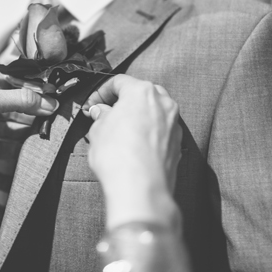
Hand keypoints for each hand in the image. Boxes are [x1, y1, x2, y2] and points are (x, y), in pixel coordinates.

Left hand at [0, 71, 58, 171]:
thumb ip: (21, 100)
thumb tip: (49, 103)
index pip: (11, 85)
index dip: (31, 92)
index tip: (51, 98)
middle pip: (11, 107)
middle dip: (30, 112)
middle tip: (52, 116)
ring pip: (7, 127)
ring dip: (23, 130)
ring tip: (44, 132)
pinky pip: (0, 145)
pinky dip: (13, 147)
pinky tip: (28, 148)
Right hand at [82, 75, 182, 228]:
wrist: (141, 189)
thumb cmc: (119, 156)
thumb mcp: (98, 130)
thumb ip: (101, 116)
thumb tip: (101, 113)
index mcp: (143, 92)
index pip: (120, 82)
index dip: (102, 92)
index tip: (94, 103)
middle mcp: (163, 103)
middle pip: (141, 94)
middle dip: (123, 103)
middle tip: (106, 115)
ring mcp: (174, 124)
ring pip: (153, 113)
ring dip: (137, 118)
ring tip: (119, 132)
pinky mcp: (177, 144)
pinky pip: (160, 131)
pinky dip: (148, 133)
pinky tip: (134, 146)